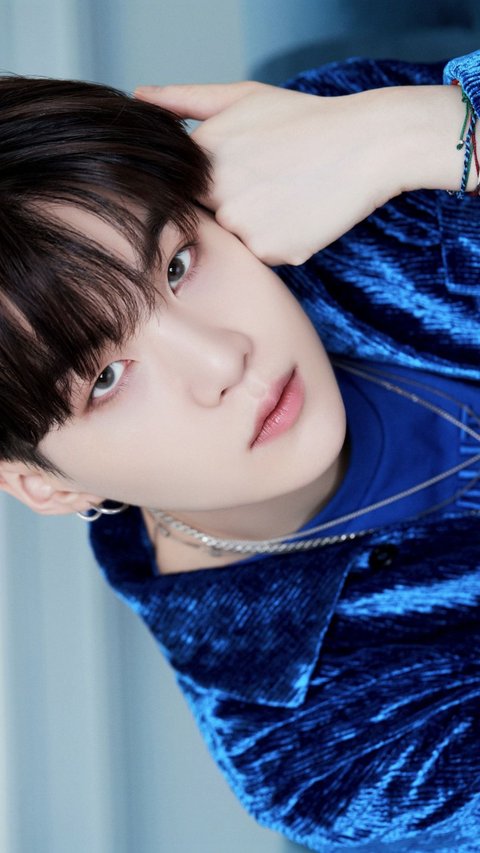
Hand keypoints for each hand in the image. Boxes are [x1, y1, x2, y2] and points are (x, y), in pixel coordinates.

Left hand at [135, 81, 468, 264]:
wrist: (366, 145)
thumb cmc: (304, 120)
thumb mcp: (242, 98)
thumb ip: (185, 101)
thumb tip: (140, 97)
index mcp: (201, 160)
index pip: (181, 193)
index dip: (206, 189)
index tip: (236, 177)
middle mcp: (215, 196)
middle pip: (208, 221)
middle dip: (231, 210)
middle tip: (269, 185)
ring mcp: (243, 227)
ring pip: (236, 243)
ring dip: (256, 230)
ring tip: (287, 196)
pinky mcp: (271, 253)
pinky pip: (264, 258)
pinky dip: (280, 244)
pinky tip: (300, 215)